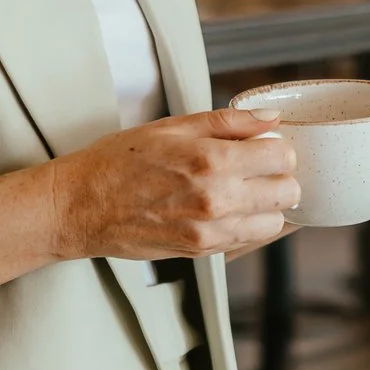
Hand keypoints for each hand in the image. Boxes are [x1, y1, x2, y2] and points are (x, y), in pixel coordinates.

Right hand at [48, 107, 300, 261]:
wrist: (81, 206)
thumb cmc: (119, 162)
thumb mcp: (172, 126)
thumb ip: (228, 121)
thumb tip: (269, 118)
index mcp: (212, 161)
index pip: (282, 155)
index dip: (278, 145)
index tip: (264, 144)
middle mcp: (218, 200)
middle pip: (288, 192)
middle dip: (279, 175)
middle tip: (258, 166)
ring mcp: (212, 231)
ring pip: (275, 222)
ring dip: (268, 204)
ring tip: (244, 189)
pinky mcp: (203, 251)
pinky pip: (250, 241)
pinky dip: (250, 224)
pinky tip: (229, 208)